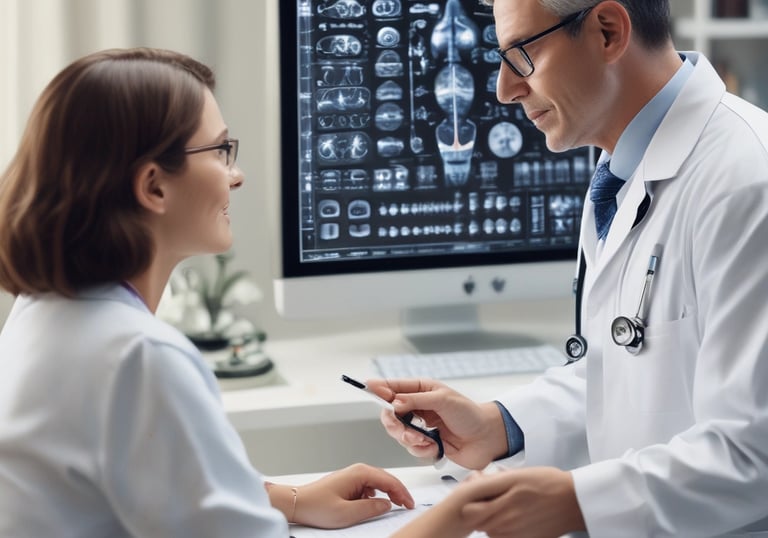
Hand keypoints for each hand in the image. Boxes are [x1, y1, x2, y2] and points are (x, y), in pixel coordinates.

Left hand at [271, 463, 414, 528]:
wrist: (297, 502)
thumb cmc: (317, 505)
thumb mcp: (346, 513)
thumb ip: (370, 509)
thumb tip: (387, 504)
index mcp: (359, 473)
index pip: (389, 481)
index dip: (402, 493)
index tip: (410, 505)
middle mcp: (357, 470)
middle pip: (385, 479)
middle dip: (398, 492)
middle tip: (407, 506)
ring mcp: (353, 475)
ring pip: (378, 482)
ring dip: (388, 493)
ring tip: (395, 505)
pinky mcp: (348, 482)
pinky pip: (369, 486)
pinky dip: (377, 494)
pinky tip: (376, 503)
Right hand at [366, 378, 508, 468]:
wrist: (487, 438)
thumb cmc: (470, 414)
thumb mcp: (444, 400)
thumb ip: (417, 401)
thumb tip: (394, 402)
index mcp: (421, 390)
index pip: (393, 387)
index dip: (379, 388)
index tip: (367, 388)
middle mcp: (417, 407)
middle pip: (390, 414)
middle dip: (395, 425)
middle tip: (406, 431)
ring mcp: (420, 426)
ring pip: (398, 434)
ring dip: (411, 440)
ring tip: (427, 442)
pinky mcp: (426, 444)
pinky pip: (411, 449)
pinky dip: (422, 450)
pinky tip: (435, 448)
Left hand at [456, 467, 585, 536]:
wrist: (574, 501)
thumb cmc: (548, 484)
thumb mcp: (518, 475)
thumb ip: (493, 482)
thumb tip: (475, 483)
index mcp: (503, 503)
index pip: (469, 509)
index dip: (470, 499)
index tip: (477, 491)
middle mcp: (506, 522)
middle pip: (477, 521)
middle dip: (479, 509)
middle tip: (491, 497)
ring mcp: (514, 534)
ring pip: (489, 530)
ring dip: (491, 519)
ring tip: (505, 505)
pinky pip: (503, 536)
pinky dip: (503, 528)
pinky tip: (515, 517)